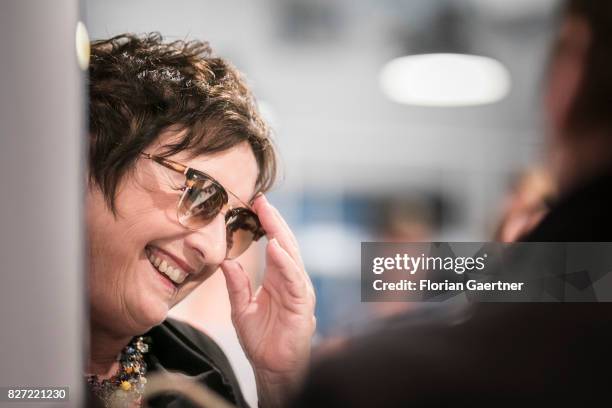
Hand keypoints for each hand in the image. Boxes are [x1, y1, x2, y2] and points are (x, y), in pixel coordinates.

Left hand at [220, 195, 315, 406]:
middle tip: (261, 199)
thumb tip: (226, 261)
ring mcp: (299, 290)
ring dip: (280, 234)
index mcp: (278, 278)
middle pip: (284, 243)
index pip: (274, 244)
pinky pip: (294, 279)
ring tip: (267, 214)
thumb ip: (237, 284)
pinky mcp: (302, 304)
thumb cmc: (262, 340)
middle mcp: (291, 280)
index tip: (255, 202)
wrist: (273, 368)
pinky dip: (286, 263)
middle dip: (273, 220)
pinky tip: (275, 248)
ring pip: (291, 256)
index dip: (266, 223)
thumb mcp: (242, 308)